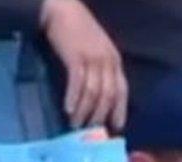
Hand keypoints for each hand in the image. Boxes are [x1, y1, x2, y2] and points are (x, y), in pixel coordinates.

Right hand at [40, 0, 127, 129]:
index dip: (120, 110)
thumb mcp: (96, 49)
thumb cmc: (76, 30)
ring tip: (76, 125)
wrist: (59, 9)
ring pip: (93, 92)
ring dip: (85, 111)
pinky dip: (74, 98)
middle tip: (92, 131)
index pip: (121, 90)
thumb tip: (98, 95)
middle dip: (100, 115)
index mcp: (114, 60)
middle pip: (108, 95)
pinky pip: (78, 83)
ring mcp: (93, 58)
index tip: (116, 127)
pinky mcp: (76, 56)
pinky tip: (69, 109)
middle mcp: (108, 61)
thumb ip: (100, 68)